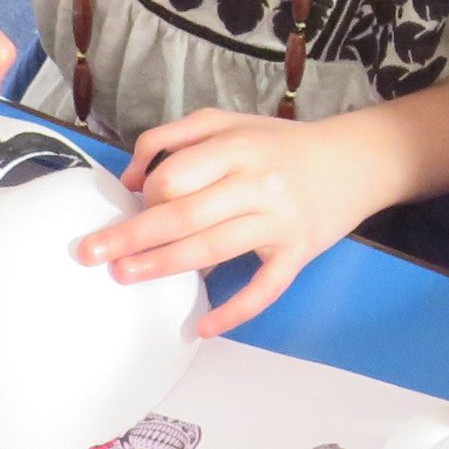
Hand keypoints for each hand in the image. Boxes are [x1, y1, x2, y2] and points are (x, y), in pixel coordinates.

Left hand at [89, 111, 372, 335]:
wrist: (356, 160)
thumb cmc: (284, 145)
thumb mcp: (230, 122)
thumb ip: (175, 136)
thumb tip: (131, 178)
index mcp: (239, 148)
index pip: (174, 177)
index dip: (147, 194)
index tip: (137, 204)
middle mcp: (259, 184)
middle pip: (183, 216)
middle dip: (131, 236)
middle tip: (92, 252)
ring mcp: (280, 222)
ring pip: (212, 249)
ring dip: (163, 266)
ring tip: (124, 275)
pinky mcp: (298, 252)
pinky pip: (264, 289)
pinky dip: (234, 311)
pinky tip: (204, 327)